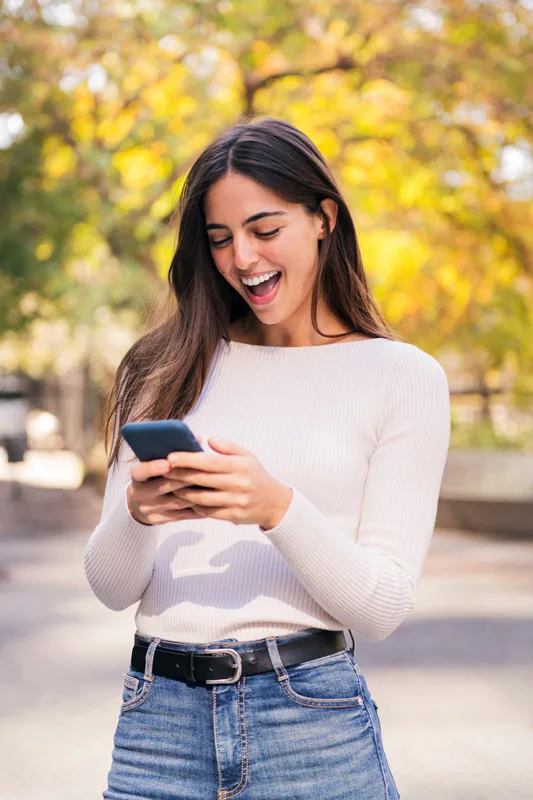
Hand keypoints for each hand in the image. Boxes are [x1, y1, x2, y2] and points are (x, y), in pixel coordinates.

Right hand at [127, 436, 207, 525]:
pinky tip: (211, 499)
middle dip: (184, 477)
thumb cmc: (155, 476)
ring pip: (176, 501)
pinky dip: (197, 507)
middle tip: (202, 470)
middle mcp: (140, 494)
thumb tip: (198, 439)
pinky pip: (182, 515)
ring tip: (212, 484)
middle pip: (163, 486)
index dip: (154, 467)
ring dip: (195, 492)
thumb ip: (172, 454)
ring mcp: (150, 509)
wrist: (141, 503)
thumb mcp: (155, 463)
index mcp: (137, 477)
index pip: (141, 471)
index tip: (169, 462)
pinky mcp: (160, 520)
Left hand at [167, 438, 292, 528]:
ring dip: (183, 492)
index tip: (171, 457)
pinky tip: (187, 500)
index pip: (209, 462)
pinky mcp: (233, 516)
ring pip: (202, 498)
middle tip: (164, 471)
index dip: (188, 459)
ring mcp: (236, 502)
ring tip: (172, 486)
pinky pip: (208, 512)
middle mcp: (239, 484)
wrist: (275, 503)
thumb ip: (228, 447)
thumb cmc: (257, 476)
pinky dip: (195, 506)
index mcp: (241, 466)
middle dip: (180, 475)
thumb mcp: (248, 457)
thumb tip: (208, 440)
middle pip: (202, 479)